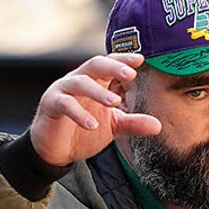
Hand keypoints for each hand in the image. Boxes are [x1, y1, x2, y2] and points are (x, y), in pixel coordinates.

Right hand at [29, 53, 161, 165]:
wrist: (56, 149)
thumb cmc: (83, 130)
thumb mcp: (113, 126)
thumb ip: (133, 123)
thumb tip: (157, 125)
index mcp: (95, 81)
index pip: (110, 63)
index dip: (123, 59)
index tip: (140, 59)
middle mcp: (78, 80)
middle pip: (95, 65)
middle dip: (113, 67)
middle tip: (130, 74)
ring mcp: (62, 90)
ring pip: (79, 82)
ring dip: (97, 91)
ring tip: (114, 103)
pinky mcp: (50, 105)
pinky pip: (64, 104)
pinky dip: (79, 113)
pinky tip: (92, 124)